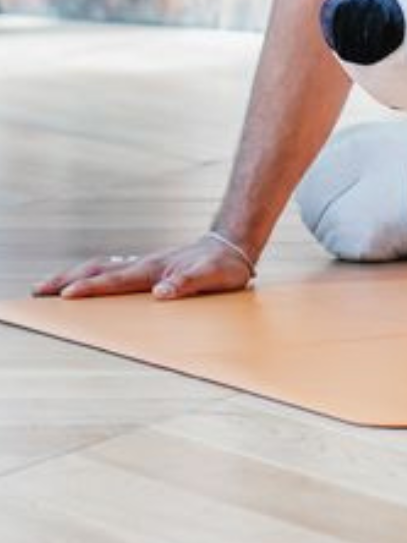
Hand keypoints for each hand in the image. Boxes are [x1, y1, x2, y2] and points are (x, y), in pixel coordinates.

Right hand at [32, 232, 255, 301]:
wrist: (232, 246)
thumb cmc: (223, 265)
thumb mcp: (213, 277)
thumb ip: (189, 283)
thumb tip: (162, 292)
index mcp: (155, 269)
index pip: (116, 280)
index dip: (92, 289)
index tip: (67, 296)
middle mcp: (144, 265)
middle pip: (98, 270)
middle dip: (68, 280)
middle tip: (39, 290)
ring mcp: (144, 265)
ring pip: (102, 268)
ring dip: (74, 276)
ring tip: (49, 287)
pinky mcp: (147, 268)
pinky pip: (112, 270)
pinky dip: (91, 276)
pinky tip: (82, 282)